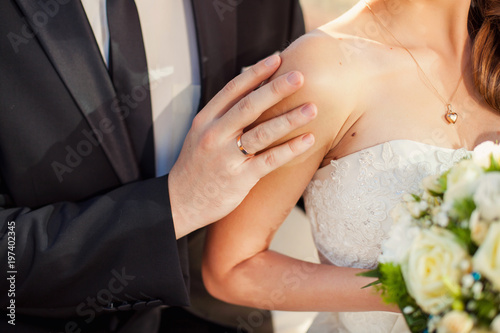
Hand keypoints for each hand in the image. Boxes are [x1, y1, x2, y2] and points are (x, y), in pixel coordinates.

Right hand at [168, 55, 316, 238]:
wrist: (180, 202)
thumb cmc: (196, 166)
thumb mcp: (201, 135)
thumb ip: (223, 115)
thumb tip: (252, 92)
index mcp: (205, 120)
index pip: (233, 90)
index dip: (256, 73)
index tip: (277, 58)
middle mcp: (215, 135)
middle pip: (249, 106)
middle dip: (276, 89)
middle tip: (300, 76)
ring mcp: (227, 157)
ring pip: (262, 133)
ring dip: (289, 119)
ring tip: (312, 108)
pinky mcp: (240, 178)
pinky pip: (269, 161)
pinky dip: (290, 149)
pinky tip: (308, 140)